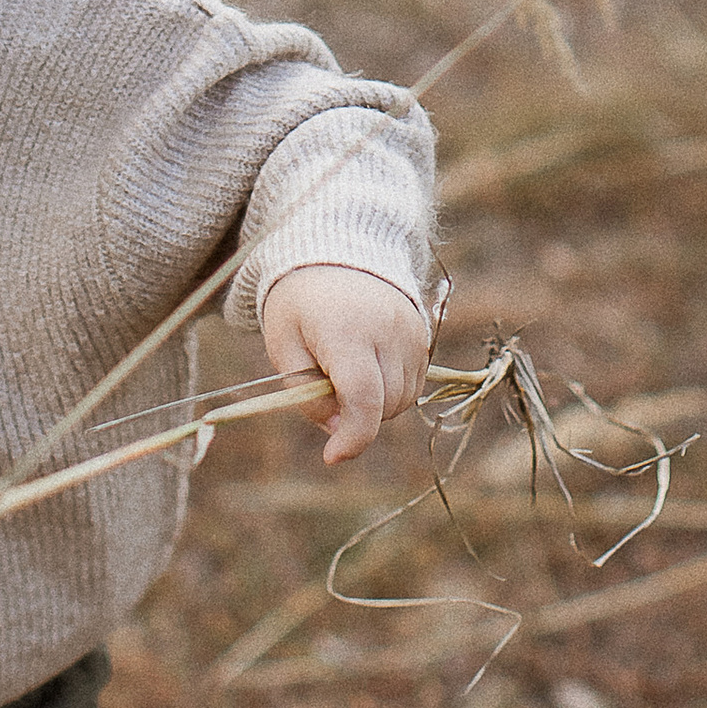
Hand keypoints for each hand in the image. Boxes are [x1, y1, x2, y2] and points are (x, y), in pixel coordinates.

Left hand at [258, 267, 430, 463]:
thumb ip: (305, 394)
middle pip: (383, 405)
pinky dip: (391, 390)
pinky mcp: (424, 333)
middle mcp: (387, 330)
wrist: (336, 250)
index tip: (332, 457)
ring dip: (375, 406)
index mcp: (346, 330)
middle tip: (325, 390)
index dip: (352, 438)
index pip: (362, 398)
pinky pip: (414, 384)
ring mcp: (411, 331)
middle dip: (355, 418)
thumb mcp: (283, 346)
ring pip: (402, 400)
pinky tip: (367, 367)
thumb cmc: (301, 303)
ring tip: (344, 374)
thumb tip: (337, 432)